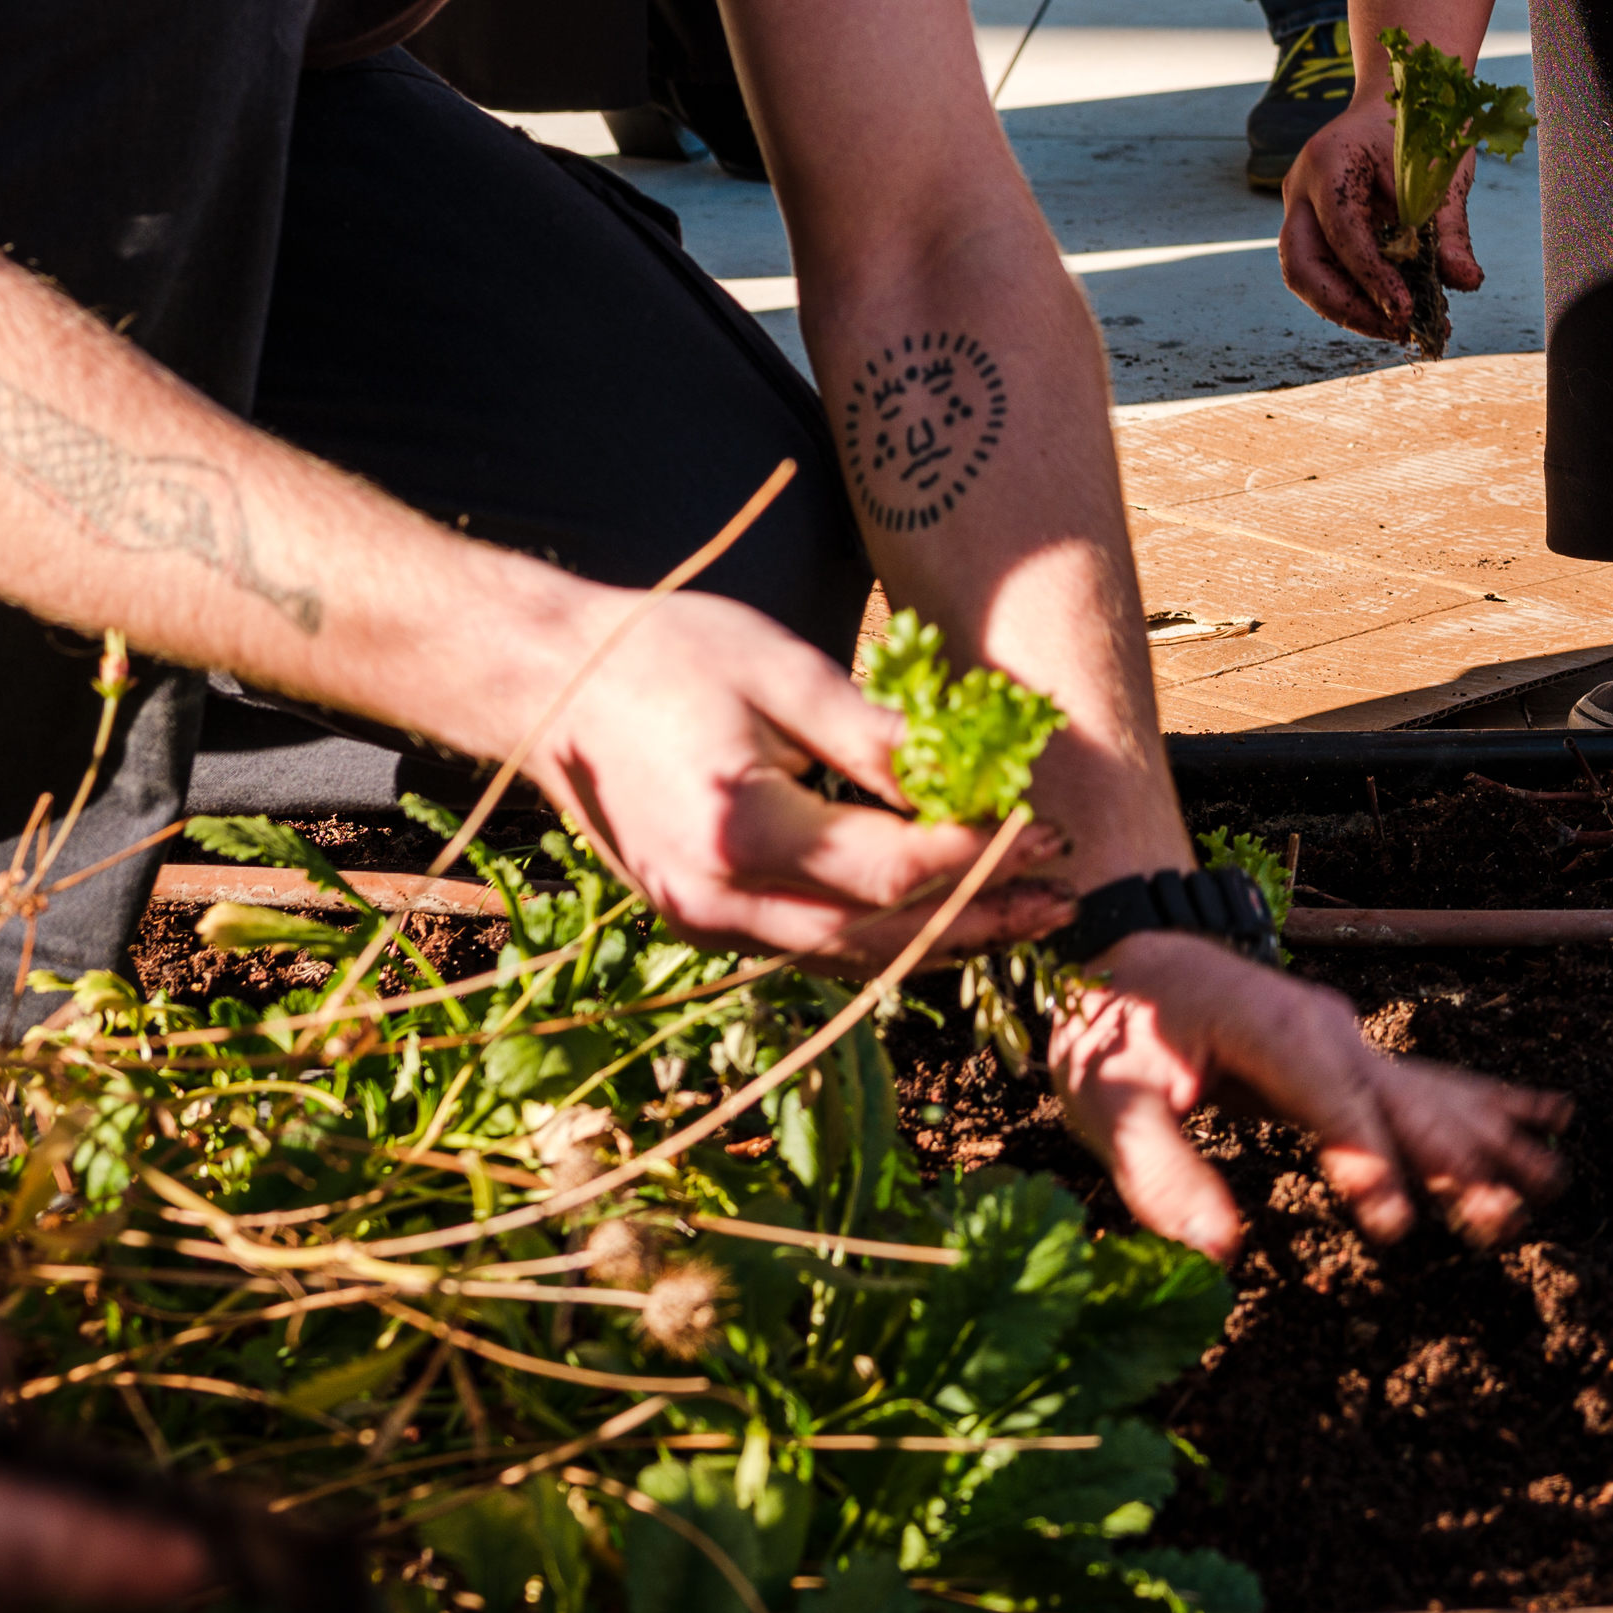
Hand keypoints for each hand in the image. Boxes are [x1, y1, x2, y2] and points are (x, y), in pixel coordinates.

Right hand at [516, 583, 1076, 965]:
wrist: (551, 684)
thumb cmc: (665, 654)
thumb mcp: (781, 672)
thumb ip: (872, 738)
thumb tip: (965, 782)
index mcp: (741, 829)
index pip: (889, 870)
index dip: (977, 856)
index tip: (1046, 830)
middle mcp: (718, 898)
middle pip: (875, 935)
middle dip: (977, 918)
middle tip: (1061, 901)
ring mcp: (702, 920)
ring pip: (843, 957)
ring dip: (936, 942)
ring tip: (1021, 919)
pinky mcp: (698, 918)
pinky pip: (806, 946)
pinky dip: (878, 939)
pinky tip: (938, 920)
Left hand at [1049, 933, 1570, 1256]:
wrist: (1119, 952)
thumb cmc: (1109, 1029)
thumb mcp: (1112, 1103)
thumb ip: (1163, 1174)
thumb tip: (1219, 1252)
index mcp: (1266, 1028)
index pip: (1327, 1099)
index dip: (1363, 1157)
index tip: (1394, 1224)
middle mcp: (1320, 1026)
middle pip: (1398, 1094)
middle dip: (1453, 1156)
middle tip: (1505, 1217)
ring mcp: (1340, 1034)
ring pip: (1425, 1090)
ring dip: (1484, 1137)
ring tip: (1549, 1180)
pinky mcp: (1344, 1052)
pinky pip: (1422, 1081)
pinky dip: (1483, 1103)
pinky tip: (1543, 1116)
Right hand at [1278, 94, 1477, 340]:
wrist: (1400, 99)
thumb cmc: (1422, 128)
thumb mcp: (1443, 174)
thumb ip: (1449, 230)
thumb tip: (1465, 281)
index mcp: (1329, 161)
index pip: (1342, 234)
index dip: (1372, 278)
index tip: (1405, 312)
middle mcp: (1303, 188)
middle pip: (1300, 264)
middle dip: (1345, 307)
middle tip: (1396, 329)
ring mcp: (1302, 207)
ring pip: (1304, 275)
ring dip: (1349, 310)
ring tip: (1399, 328)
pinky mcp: (1314, 225)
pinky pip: (1322, 270)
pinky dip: (1354, 295)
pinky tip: (1392, 309)